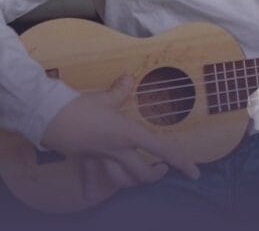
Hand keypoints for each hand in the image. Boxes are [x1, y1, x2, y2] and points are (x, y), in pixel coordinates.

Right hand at [41, 74, 199, 199]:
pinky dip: (90, 185)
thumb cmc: (80, 106)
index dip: (181, 161)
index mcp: (128, 134)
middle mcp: (117, 150)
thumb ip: (121, 89)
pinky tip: (88, 195)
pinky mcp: (84, 158)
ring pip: (120, 179)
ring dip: (131, 181)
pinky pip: (88, 175)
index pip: (162, 149)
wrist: (49, 118)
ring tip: (141, 175)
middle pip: (141, 173)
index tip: (195, 172)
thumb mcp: (105, 97)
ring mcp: (100, 157)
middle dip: (155, 174)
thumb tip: (129, 78)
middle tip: (163, 168)